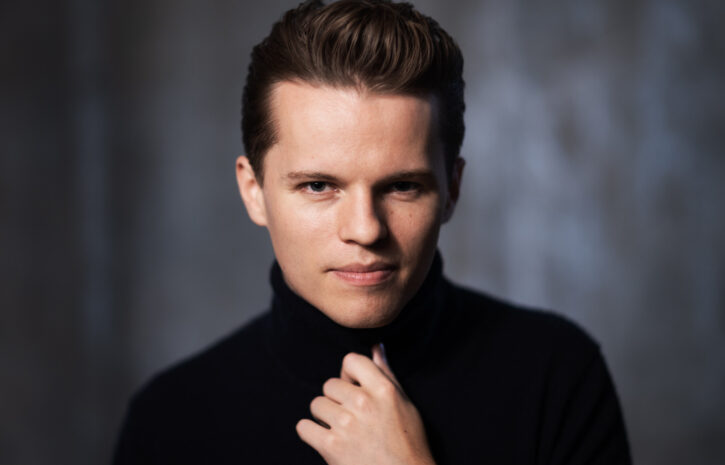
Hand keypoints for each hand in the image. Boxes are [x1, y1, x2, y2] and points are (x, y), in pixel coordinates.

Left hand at [296, 343, 435, 464]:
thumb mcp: (404, 404)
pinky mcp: (331, 446)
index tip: (353, 388)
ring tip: (340, 430)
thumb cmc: (408, 442)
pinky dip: (311, 433)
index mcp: (383, 389)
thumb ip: (387, 374)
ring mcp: (346, 424)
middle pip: (330, 384)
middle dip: (337, 399)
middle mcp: (364, 402)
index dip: (348, 374)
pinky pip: (303, 427)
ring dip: (324, 416)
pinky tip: (325, 439)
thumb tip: (376, 347)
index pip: (351, 360)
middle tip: (350, 417)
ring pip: (316, 404)